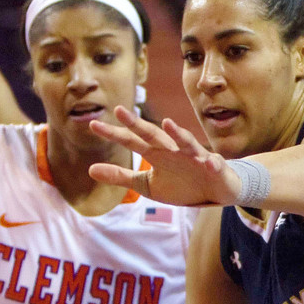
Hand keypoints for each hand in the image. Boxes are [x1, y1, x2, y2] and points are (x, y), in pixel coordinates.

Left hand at [88, 106, 239, 206]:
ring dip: (178, 133)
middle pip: (153, 135)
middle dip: (137, 124)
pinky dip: (211, 162)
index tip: (93, 125)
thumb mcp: (146, 184)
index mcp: (156, 153)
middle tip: (119, 110)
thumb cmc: (180, 184)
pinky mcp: (214, 168)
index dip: (114, 133)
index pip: (131, 140)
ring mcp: (194, 157)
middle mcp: (173, 150)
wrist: (213, 192)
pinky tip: (208, 161)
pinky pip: (213, 164)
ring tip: (167, 123)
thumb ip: (120, 176)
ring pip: (186, 142)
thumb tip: (90, 170)